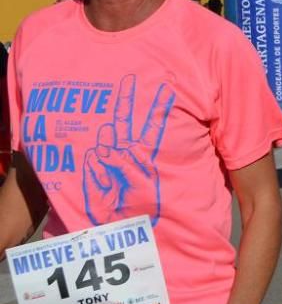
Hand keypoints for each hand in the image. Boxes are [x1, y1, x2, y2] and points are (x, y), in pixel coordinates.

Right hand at [82, 75, 174, 225]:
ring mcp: (107, 159)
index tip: (167, 86)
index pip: (153, 127)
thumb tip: (103, 148)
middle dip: (125, 101)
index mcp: (144, 154)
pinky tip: (105, 184)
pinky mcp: (92, 168)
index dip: (159, 107)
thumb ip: (125, 164)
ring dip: (108, 146)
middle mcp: (126, 152)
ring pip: (106, 141)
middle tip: (127, 78)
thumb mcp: (142, 183)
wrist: (121, 225)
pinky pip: (94, 162)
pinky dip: (98, 174)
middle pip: (124, 121)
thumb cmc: (139, 204)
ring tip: (111, 161)